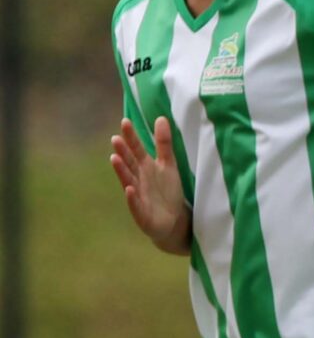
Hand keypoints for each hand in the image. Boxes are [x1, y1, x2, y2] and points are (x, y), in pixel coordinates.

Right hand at [108, 117, 189, 252]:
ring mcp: (138, 196)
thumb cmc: (167, 191)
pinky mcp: (142, 214)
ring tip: (115, 158)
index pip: (136, 149)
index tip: (125, 121)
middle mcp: (138, 179)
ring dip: (121, 171)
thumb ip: (163, 143)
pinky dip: (132, 198)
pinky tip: (128, 189)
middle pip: (130, 163)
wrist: (173, 220)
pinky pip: (135, 205)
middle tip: (116, 138)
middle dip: (123, 152)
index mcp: (145, 167)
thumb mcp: (168, 165)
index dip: (131, 137)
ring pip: (128, 181)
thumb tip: (161, 117)